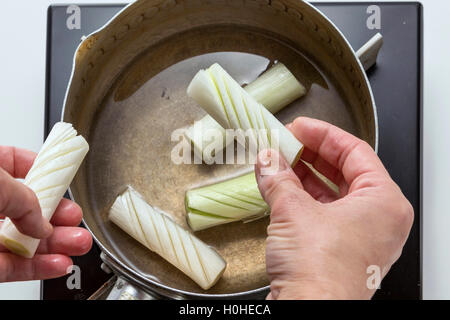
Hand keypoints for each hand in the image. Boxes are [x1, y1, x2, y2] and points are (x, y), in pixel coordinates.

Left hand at [0, 146, 91, 281]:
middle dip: (58, 215)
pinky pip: (13, 267)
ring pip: (24, 240)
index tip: (62, 176)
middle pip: (28, 207)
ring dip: (56, 244)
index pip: (14, 164)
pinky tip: (59, 263)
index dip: (41, 169)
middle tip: (76, 218)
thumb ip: (24, 199)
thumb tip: (43, 223)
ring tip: (80, 243)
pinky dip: (39, 267)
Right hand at [255, 117, 413, 299]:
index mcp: (384, 202)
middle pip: (345, 171)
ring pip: (332, 193)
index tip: (299, 127)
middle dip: (312, 154)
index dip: (323, 135)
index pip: (355, 152)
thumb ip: (278, 177)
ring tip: (278, 161)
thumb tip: (267, 159)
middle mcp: (378, 219)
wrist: (309, 315)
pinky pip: (323, 213)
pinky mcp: (339, 250)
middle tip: (286, 142)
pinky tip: (280, 187)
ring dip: (303, 176)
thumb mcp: (293, 211)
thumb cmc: (320, 272)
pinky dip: (301, 198)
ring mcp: (360, 236)